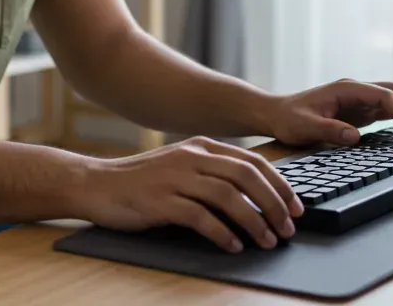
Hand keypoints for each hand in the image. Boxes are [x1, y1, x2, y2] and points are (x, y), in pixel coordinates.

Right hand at [74, 137, 302, 252]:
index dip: (279, 185)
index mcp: (201, 146)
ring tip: (267, 241)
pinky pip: (200, 217)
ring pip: (228, 196)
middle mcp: (191, 157)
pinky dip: (222, 233)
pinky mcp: (161, 201)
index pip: (252, 162)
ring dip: (254, 221)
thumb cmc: (142, 180)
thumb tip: (256, 197)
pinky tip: (234, 246)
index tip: (296, 207)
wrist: (97, 184)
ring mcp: (176, 177)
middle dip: (274, 204)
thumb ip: (213, 173)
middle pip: (246, 177)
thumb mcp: (181, 165)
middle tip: (288, 228)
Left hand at [267, 78, 392, 148]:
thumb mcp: (305, 127)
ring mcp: (362, 98)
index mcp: (346, 88)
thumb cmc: (289, 119)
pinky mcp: (363, 110)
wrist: (277, 114)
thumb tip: (355, 137)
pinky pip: (392, 110)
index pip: (384, 95)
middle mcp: (358, 90)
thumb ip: (328, 130)